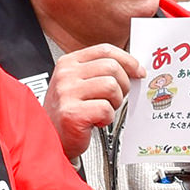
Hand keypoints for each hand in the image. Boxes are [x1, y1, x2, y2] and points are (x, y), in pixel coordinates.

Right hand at [43, 44, 140, 159]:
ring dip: (115, 102)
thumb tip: (133, 69)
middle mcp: (66, 75)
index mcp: (69, 63)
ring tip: (104, 110)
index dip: (127, 60)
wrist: (52, 138)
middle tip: (117, 98)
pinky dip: (107, 118)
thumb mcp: (80, 84)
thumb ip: (100, 72)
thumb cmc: (69, 112)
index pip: (105, 50)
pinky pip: (105, 109)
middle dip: (123, 84)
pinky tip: (96, 121)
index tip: (138, 71)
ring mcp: (67, 93)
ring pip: (111, 86)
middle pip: (111, 67)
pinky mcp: (72, 113)